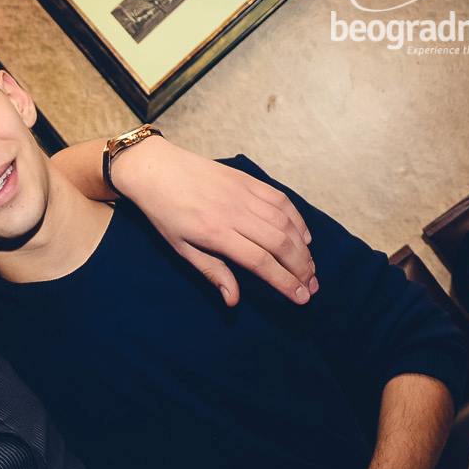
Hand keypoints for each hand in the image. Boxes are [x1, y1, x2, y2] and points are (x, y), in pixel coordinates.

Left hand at [111, 138, 316, 306]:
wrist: (157, 169)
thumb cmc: (165, 213)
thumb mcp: (181, 248)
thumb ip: (212, 271)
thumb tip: (234, 299)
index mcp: (216, 233)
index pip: (261, 262)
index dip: (284, 282)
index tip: (300, 298)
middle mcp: (235, 212)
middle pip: (280, 243)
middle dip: (301, 268)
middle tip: (311, 287)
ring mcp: (244, 193)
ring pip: (285, 222)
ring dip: (303, 248)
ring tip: (311, 268)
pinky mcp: (248, 180)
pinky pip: (281, 200)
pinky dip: (297, 219)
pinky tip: (304, 236)